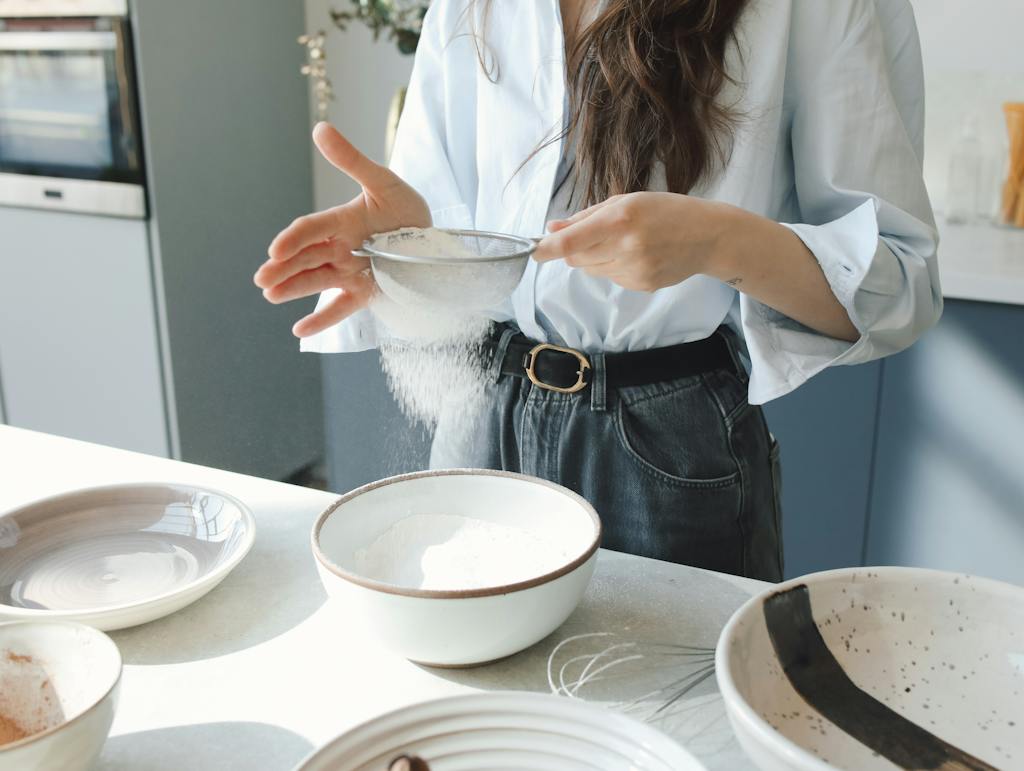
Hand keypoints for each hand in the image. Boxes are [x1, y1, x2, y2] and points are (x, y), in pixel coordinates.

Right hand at [254, 122, 429, 336]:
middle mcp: (340, 248)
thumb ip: (351, 160)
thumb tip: (320, 128)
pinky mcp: (365, 293)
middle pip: (306, 258)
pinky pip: (340, 308)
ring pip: (317, 282)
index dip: (292, 239)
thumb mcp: (383, 182)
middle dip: (283, 269)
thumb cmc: (405, 208)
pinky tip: (299, 331)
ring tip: (271, 296)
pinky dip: (321, 320)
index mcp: (341, 222)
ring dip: (294, 289)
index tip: (275, 250)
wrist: (433, 239)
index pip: (310, 230)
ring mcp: (351, 272)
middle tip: (262, 279)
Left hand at [532, 191, 736, 291]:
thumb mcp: (627, 201)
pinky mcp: (641, 286)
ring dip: (597, 257)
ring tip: (626, 242)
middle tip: (596, 234)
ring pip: (591, 270)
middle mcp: (626, 247)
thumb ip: (587, 216)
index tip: (532, 252)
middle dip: (574, 249)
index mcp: (621, 219)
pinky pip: (611, 278)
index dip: (548, 248)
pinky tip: (638, 254)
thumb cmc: (666, 212)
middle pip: (576, 258)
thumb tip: (552, 228)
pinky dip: (614, 267)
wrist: (709, 237)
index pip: (573, 240)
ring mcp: (634, 270)